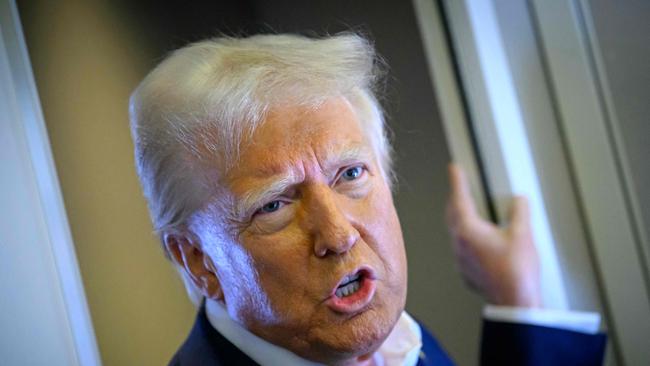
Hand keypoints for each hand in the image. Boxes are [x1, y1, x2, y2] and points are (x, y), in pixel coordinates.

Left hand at [446, 163, 541, 307]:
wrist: (514, 302)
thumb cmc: (517, 272)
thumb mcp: (523, 234)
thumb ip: (519, 212)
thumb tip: (519, 200)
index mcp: (468, 231)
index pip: (459, 199)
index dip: (457, 182)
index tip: (454, 169)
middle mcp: (459, 244)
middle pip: (452, 215)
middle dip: (455, 199)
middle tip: (458, 187)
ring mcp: (461, 259)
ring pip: (455, 232)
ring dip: (459, 218)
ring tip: (466, 209)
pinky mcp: (466, 271)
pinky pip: (461, 248)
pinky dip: (466, 237)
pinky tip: (476, 239)